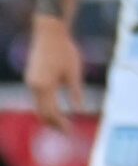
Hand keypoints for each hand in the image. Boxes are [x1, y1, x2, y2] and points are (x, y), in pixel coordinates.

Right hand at [25, 15, 82, 129]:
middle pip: (41, 112)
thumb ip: (75, 92)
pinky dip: (45, 106)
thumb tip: (79, 110)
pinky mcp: (31, 77)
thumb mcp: (74, 72)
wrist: (49, 32)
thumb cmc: (65, 50)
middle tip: (67, 132)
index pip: (51, 112)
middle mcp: (34, 86)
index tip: (70, 132)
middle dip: (53, 123)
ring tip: (62, 124)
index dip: (60, 124)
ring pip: (37, 105)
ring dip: (49, 116)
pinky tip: (56, 110)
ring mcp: (30, 81)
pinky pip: (37, 97)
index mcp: (44, 86)